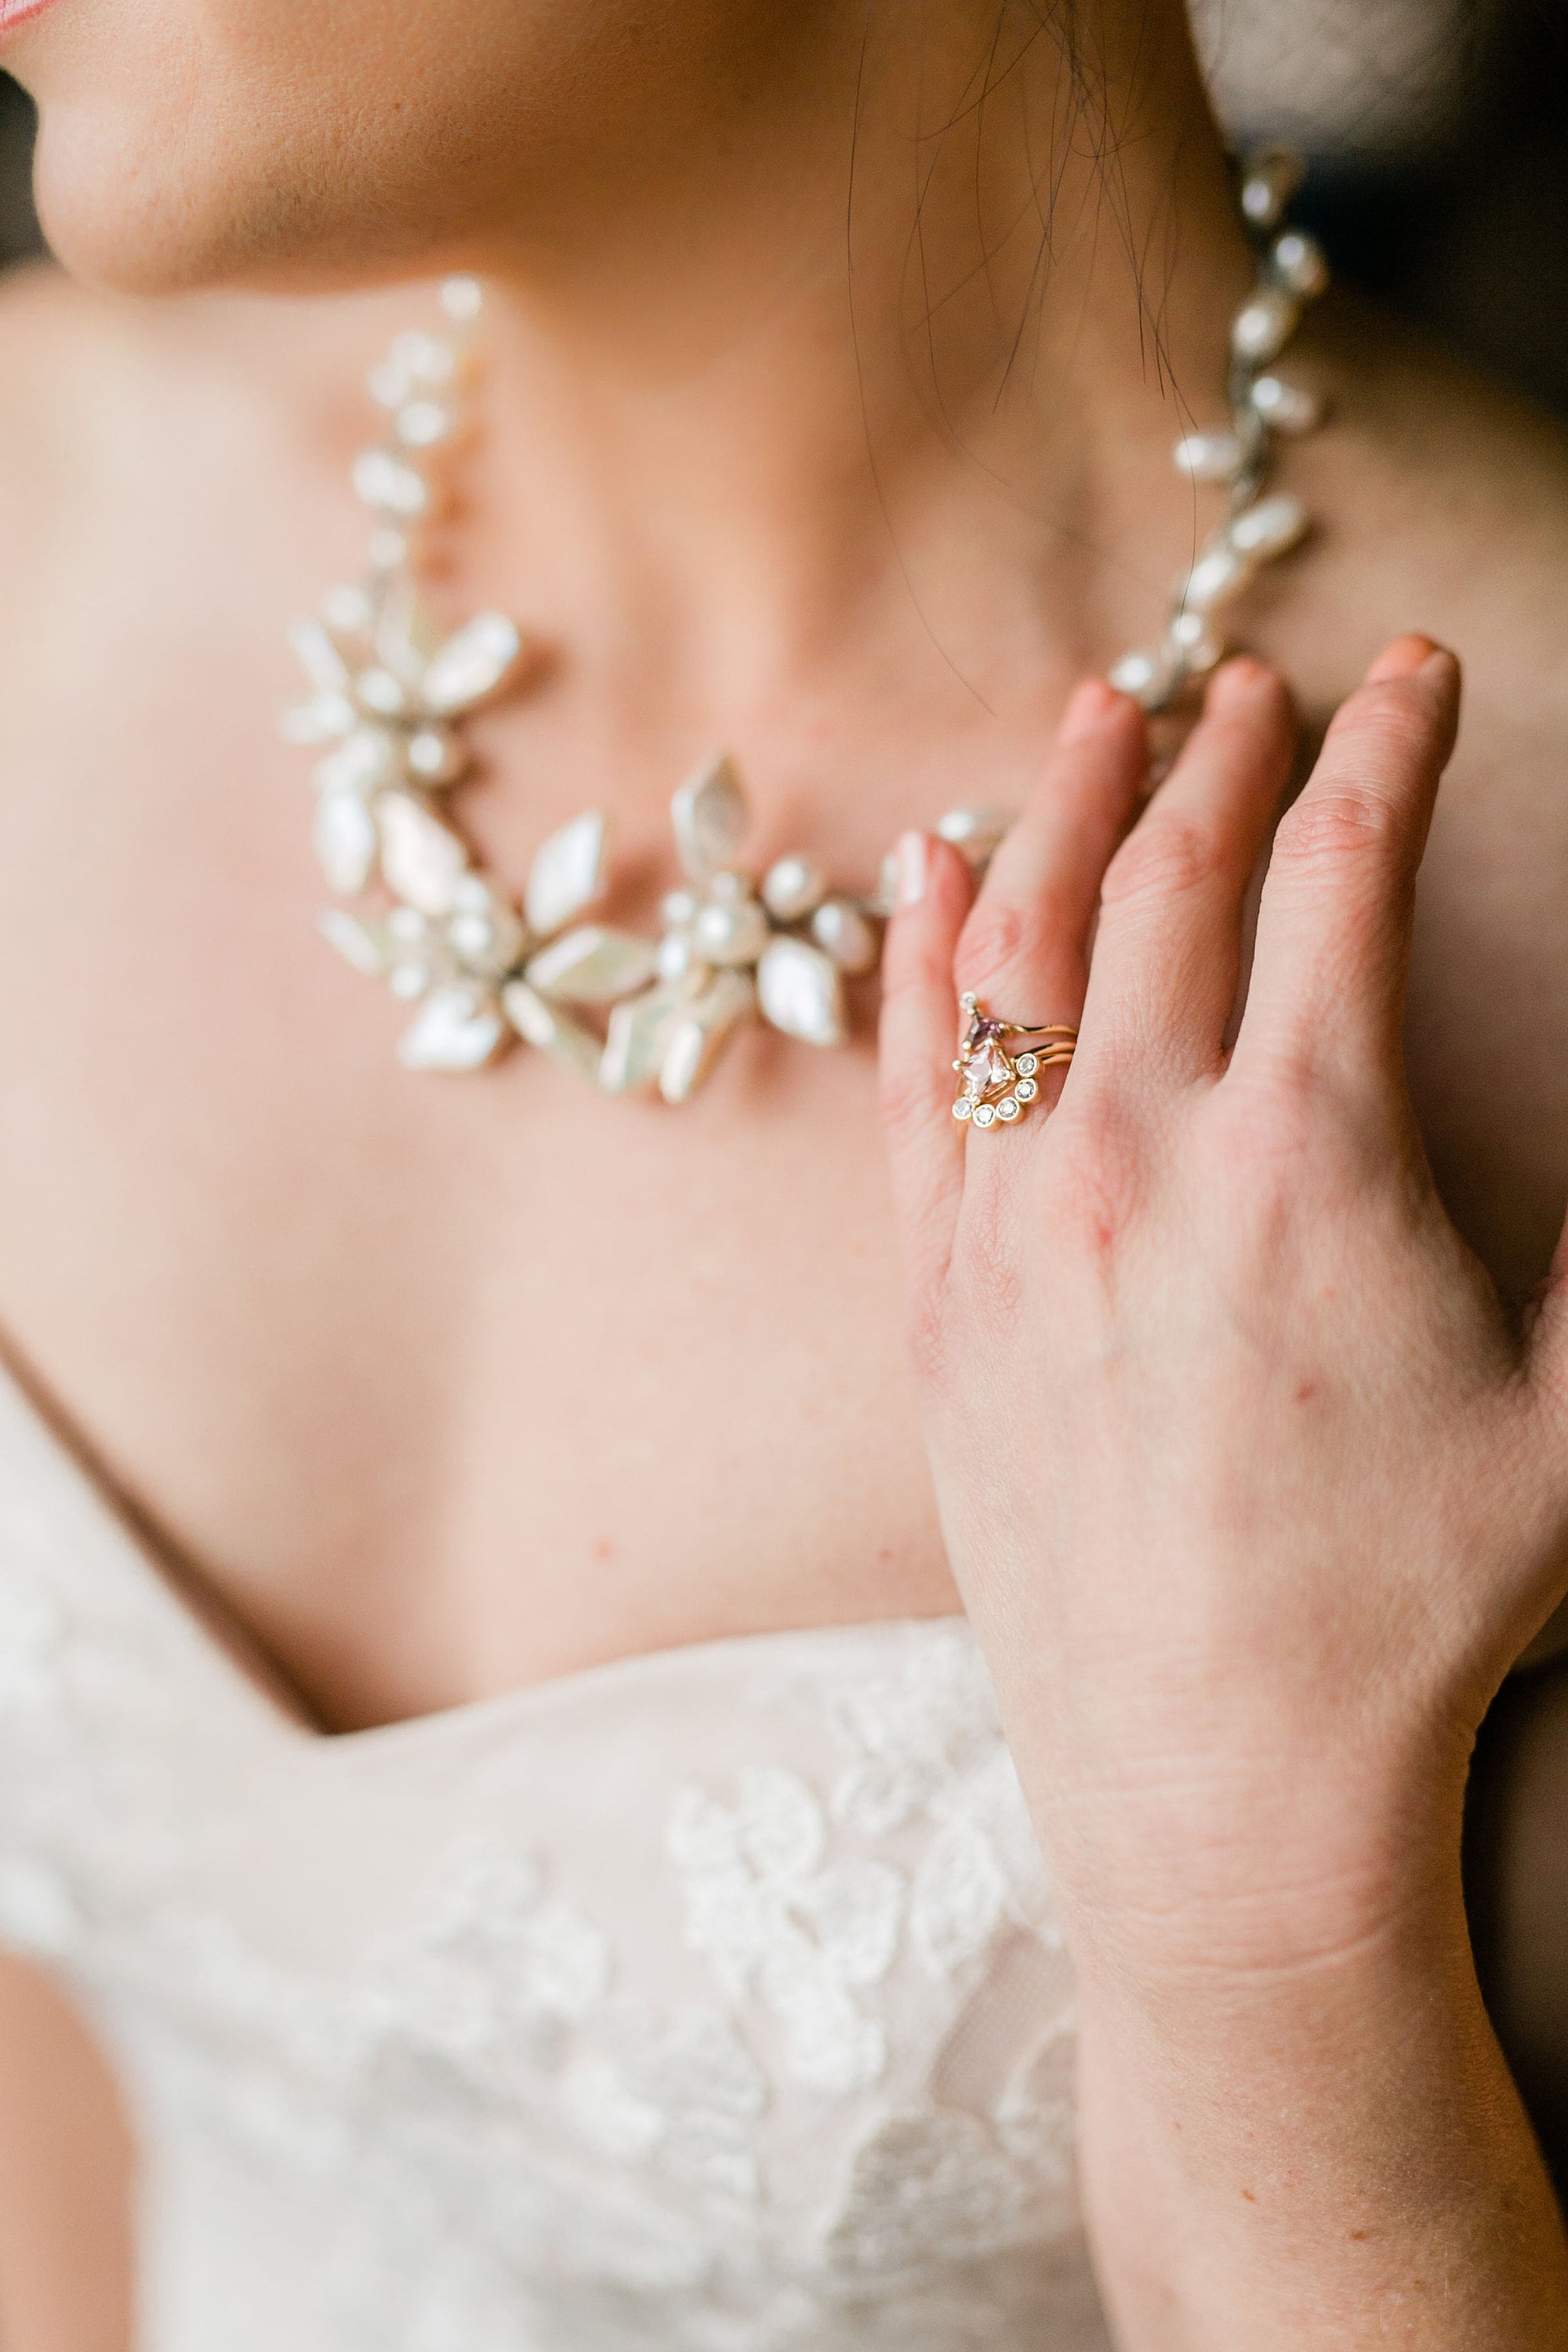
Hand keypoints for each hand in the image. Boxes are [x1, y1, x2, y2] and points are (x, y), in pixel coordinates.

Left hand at [879, 639, 1567, 1978]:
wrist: (1221, 1773)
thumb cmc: (1415, 1606)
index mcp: (1308, 1157)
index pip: (1340, 882)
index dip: (1385, 754)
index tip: (1408, 678)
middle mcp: (1137, 1156)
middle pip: (1172, 886)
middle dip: (1225, 757)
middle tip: (1253, 684)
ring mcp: (1012, 1219)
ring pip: (1022, 952)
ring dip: (1067, 811)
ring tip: (1099, 712)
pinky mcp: (932, 1294)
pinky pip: (911, 1081)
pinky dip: (920, 958)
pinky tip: (934, 876)